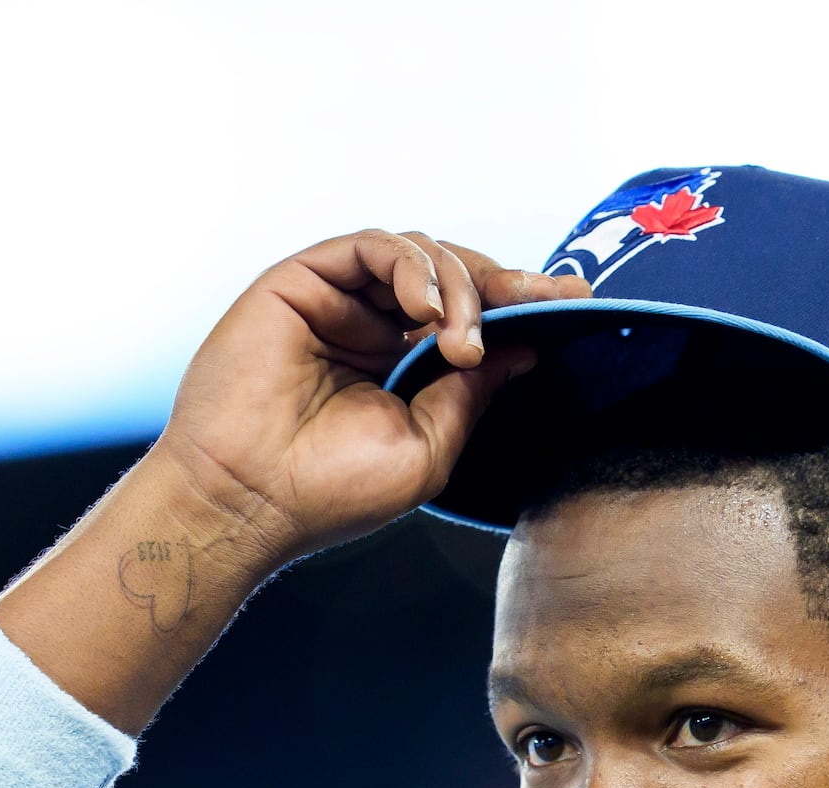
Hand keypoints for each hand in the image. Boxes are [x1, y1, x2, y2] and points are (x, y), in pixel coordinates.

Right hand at [151, 230, 589, 569]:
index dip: (522, 303)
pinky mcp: (302, 280)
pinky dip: (413, 266)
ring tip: (463, 343)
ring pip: (419, 255)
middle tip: (541, 306)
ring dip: (458, 287)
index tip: (577, 300)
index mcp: (403, 367)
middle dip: (503, 286)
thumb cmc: (330, 491)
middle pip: (453, 276)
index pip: (471, 318)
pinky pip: (373, 246)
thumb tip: (527, 349)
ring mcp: (338, 301)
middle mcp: (372, 327)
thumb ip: (473, 392)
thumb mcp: (429, 444)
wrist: (251, 501)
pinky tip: (427, 310)